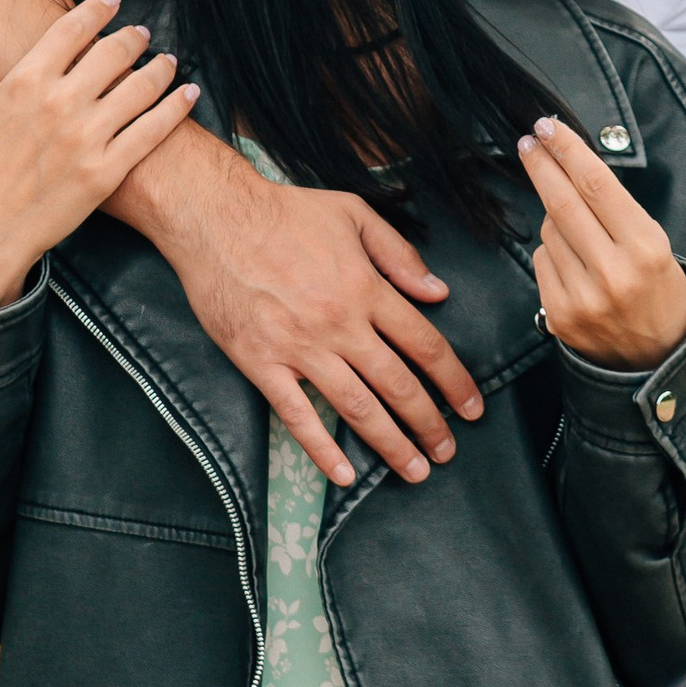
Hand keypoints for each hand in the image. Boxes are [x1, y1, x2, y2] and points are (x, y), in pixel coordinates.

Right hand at [0, 0, 197, 315]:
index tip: (113, 0)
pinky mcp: (107, 172)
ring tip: (168, 60)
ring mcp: (86, 138)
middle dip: (133, 37)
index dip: (97, 9)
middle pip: (113, 52)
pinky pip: (152, 130)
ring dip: (160, 67)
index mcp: (24, 82)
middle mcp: (59, 104)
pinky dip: (176, 107)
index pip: (71, 29)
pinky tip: (188, 92)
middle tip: (142, 32)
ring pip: (139, 86)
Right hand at [134, 149, 485, 491]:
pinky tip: (344, 474)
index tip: (471, 407)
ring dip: (390, 444)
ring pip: (356, 407)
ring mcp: (299, 347)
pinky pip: (296, 415)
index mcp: (365, 288)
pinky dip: (322, 449)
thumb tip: (438, 292)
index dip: (454, 380)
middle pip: (398, 384)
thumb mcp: (353, 214)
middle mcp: (339, 323)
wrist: (214, 217)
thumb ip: (399, 254)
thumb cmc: (284, 212)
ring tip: (415, 470)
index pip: (423, 345)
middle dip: (429, 423)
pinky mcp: (260, 362)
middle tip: (447, 451)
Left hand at [521, 116, 685, 369]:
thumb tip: (568, 166)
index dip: (568, 150)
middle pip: (562, 202)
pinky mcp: (559, 316)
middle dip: (541, 165)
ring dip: (555, 218)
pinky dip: (553, 251)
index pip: (596, 185)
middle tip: (528, 141)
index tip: (548, 127)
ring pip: (549, 230)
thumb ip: (615, 210)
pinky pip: (542, 261)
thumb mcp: (656, 244)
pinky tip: (575, 265)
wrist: (656, 358)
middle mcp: (613, 273)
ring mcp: (582, 298)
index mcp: (645, 248)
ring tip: (583, 234)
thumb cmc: (657, 290)